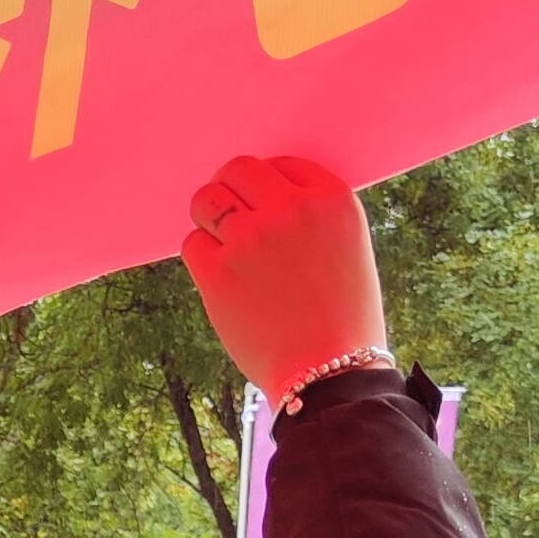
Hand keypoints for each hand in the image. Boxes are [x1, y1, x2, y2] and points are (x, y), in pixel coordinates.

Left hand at [178, 155, 388, 401]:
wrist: (331, 373)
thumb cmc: (340, 315)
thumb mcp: (346, 248)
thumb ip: (310, 215)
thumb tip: (258, 195)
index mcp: (332, 198)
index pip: (281, 164)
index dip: (267, 185)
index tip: (265, 210)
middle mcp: (291, 209)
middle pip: (238, 170)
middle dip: (231, 191)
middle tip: (232, 220)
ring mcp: (252, 238)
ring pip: (207, 200)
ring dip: (208, 217)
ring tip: (223, 245)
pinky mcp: (219, 272)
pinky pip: (193, 243)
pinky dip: (202, 257)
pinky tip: (222, 278)